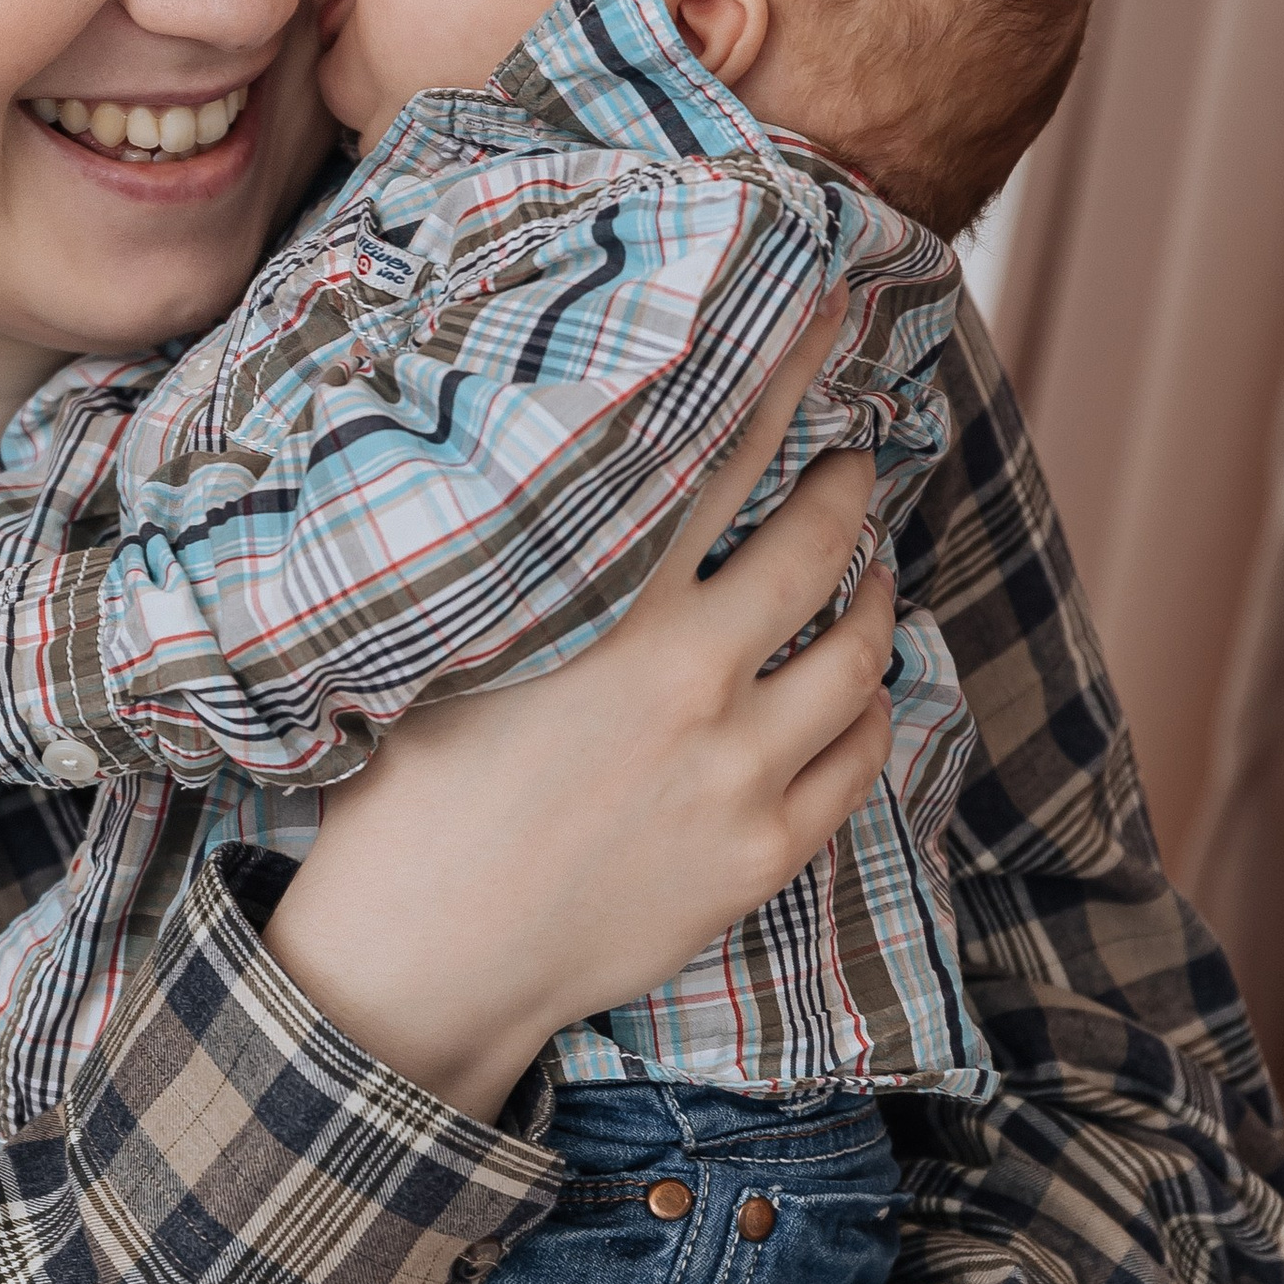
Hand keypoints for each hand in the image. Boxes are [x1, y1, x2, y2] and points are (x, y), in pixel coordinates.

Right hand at [263, 310, 893, 1117]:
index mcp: (609, 614)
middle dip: (848, 490)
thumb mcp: (449, 652)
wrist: (424, 960)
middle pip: (815, 550)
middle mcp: (690, 682)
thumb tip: (553, 475)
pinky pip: (857, 763)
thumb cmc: (410, 796)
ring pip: (857, 660)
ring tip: (869, 576)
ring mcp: (737, 774)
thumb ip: (524, 569)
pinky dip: (872, 712)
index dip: (781, 380)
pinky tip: (860, 694)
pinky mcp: (761, 856)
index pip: (720, 461)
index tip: (826, 322)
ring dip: (874, 601)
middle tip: (854, 463)